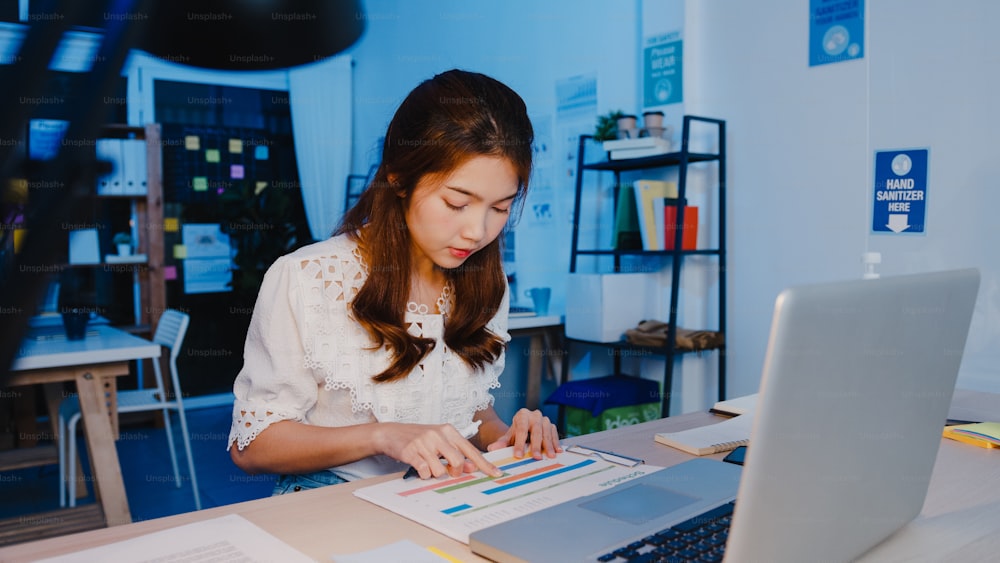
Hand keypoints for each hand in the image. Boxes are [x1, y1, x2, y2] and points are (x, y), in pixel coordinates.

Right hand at [377, 422, 501, 478]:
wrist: (392, 433)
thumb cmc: (419, 438)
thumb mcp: (440, 441)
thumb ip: (456, 453)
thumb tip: (471, 468)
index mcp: (449, 431)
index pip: (471, 450)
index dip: (484, 464)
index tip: (496, 474)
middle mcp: (438, 434)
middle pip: (457, 462)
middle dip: (454, 471)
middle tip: (446, 469)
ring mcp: (424, 442)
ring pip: (440, 470)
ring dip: (435, 473)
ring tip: (427, 464)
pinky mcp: (411, 451)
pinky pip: (424, 472)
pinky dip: (423, 474)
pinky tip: (419, 466)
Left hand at [486, 408, 561, 458]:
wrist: (526, 426)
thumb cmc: (517, 431)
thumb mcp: (509, 436)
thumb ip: (502, 442)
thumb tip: (492, 448)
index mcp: (522, 415)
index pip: (521, 430)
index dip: (519, 443)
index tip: (518, 455)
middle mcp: (534, 415)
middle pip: (535, 431)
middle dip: (536, 445)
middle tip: (536, 457)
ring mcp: (544, 420)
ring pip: (547, 432)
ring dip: (549, 445)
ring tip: (549, 456)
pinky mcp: (552, 425)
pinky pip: (555, 434)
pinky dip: (556, 443)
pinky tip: (557, 451)